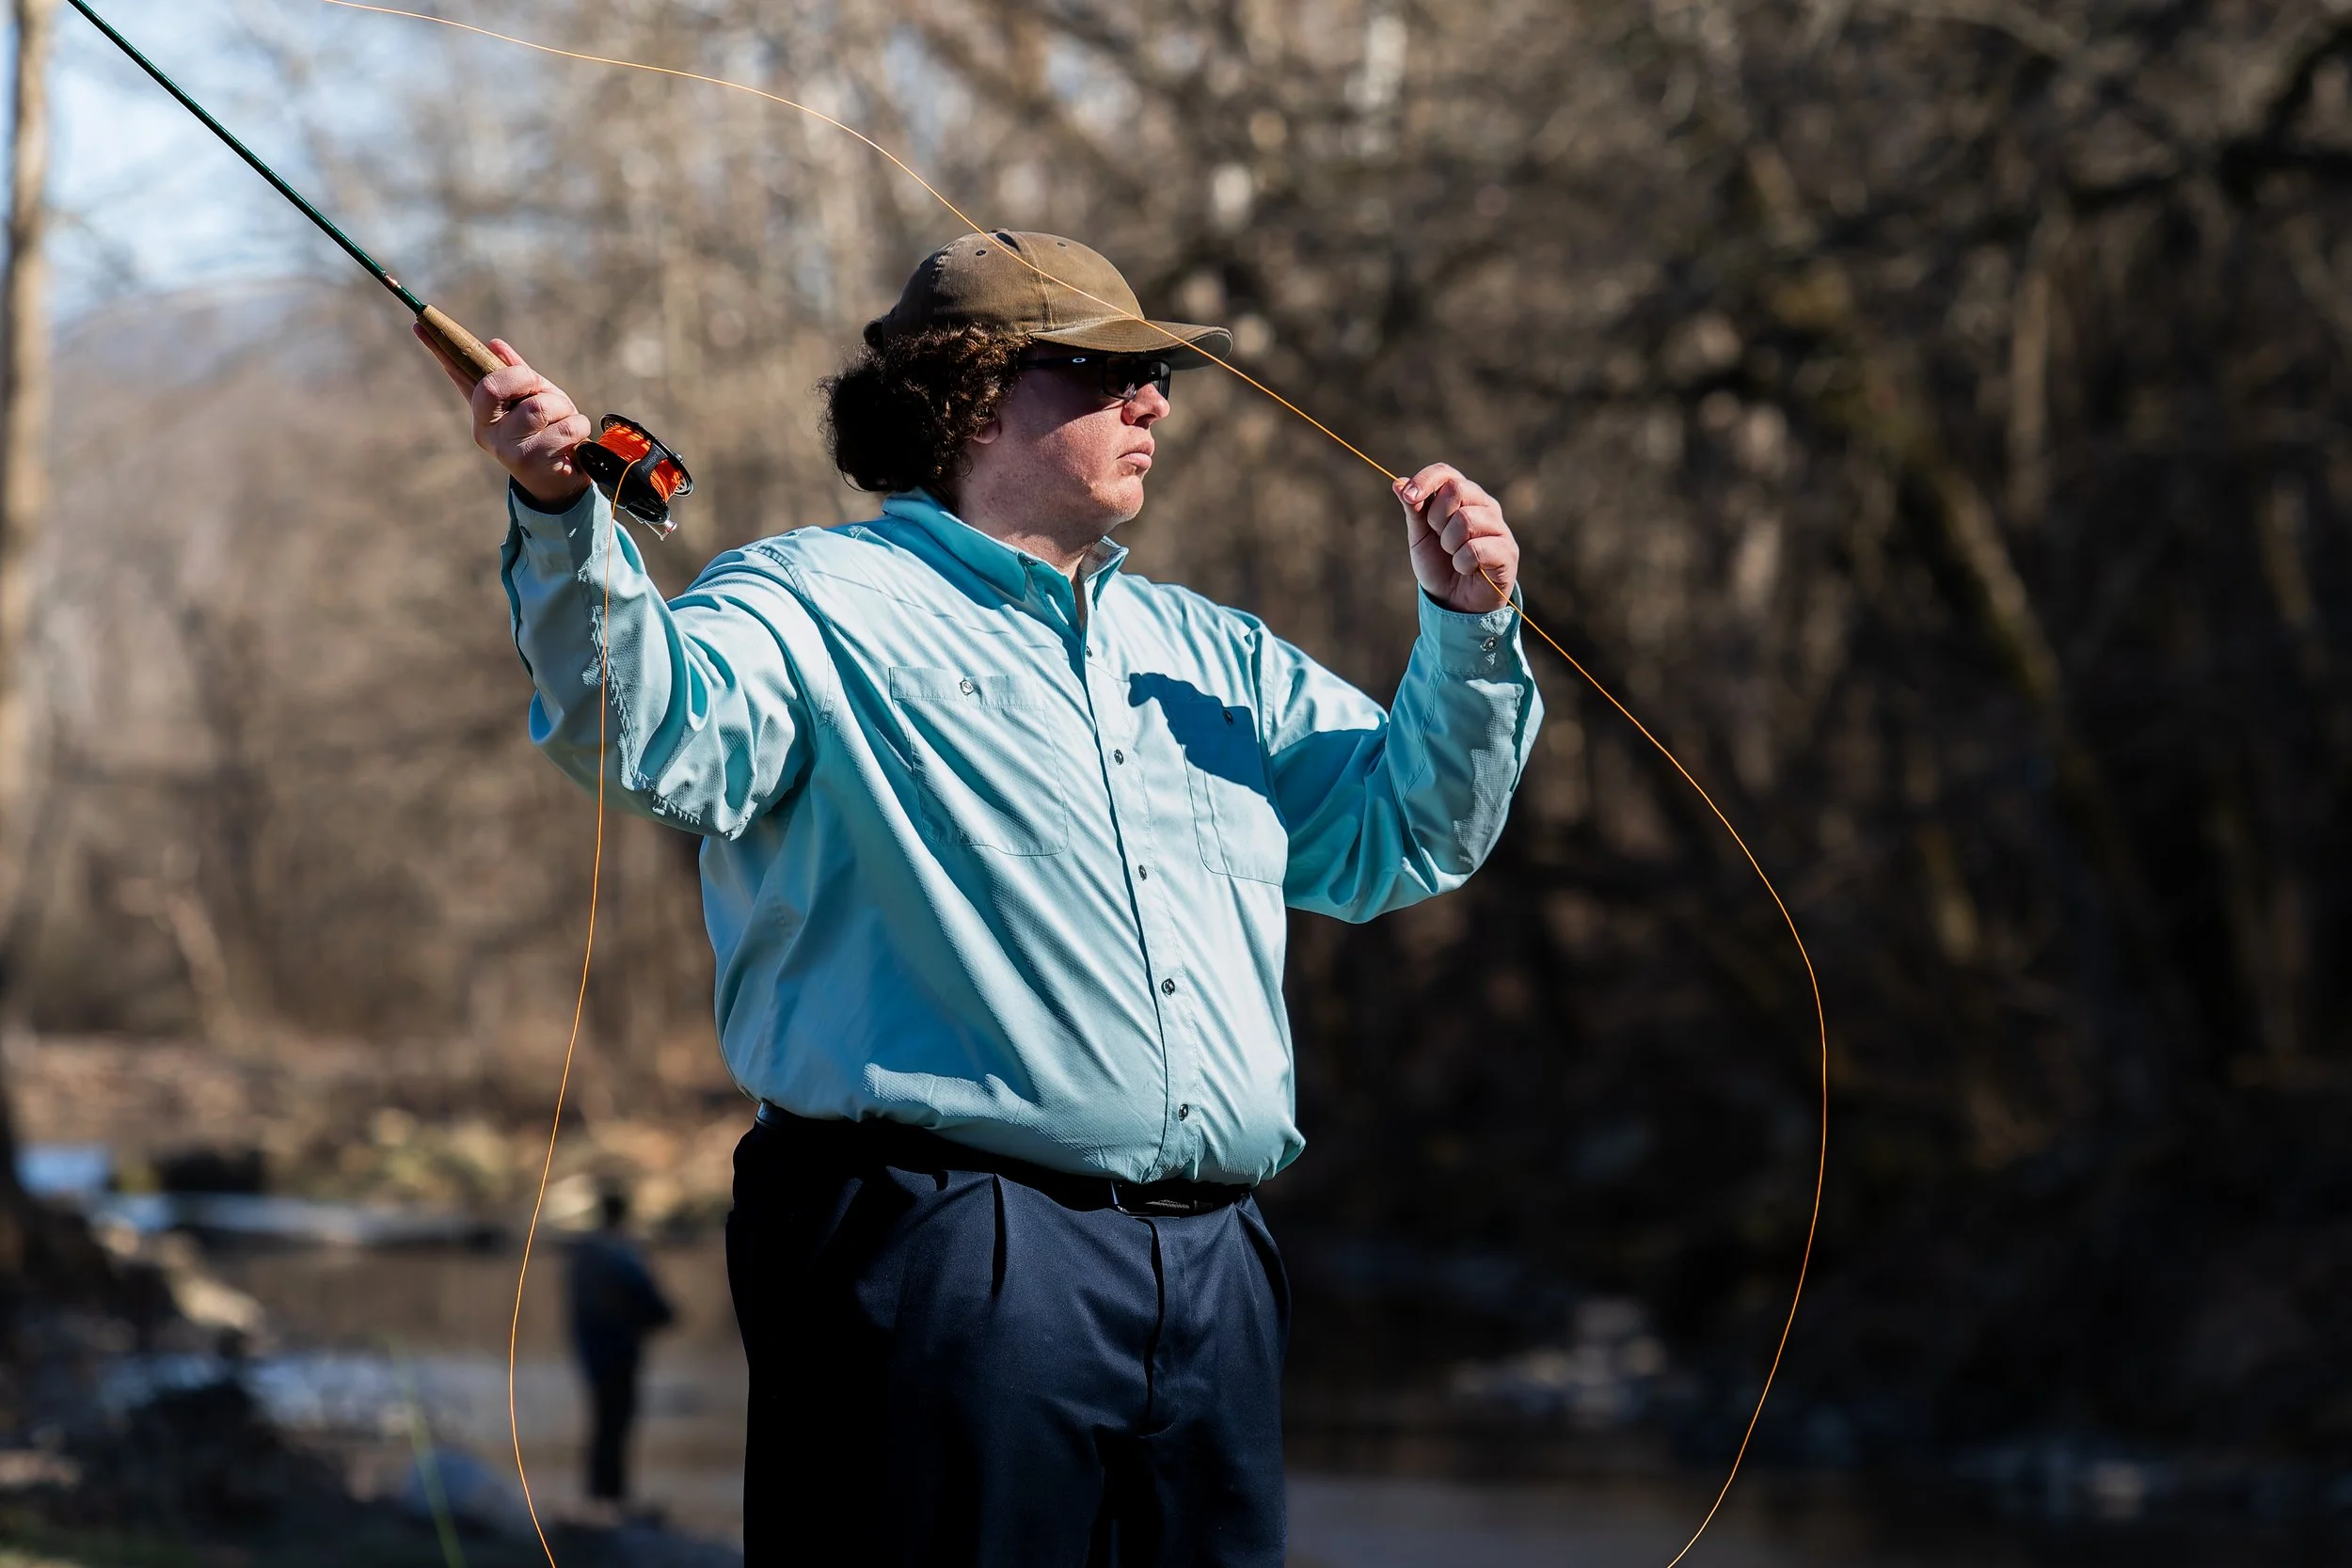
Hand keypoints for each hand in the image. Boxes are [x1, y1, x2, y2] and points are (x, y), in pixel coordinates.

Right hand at [417, 328, 593, 510]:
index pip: (459, 374)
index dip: (440, 350)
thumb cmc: (547, 434)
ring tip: (563, 423)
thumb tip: (495, 344)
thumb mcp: (534, 399)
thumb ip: (517, 375)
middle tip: (539, 388)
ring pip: (538, 407)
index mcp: (483, 411)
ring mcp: (506, 448)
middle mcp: (487, 430)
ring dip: (561, 409)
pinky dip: (577, 427)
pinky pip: (565, 427)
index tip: (420, 324)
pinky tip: (572, 442)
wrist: (561, 483)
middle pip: (493, 386)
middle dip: (525, 379)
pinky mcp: (531, 462)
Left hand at [1395, 463, 1519, 615]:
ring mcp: (1499, 527)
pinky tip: (1466, 569)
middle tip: (1440, 539)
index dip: (1425, 481)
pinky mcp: (1508, 551)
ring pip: (1465, 519)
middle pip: (1456, 489)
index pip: (1446, 472)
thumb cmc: (1439, 566)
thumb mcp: (1420, 537)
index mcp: (1463, 497)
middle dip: (1437, 518)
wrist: (1456, 603)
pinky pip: (1475, 548)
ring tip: (1453, 556)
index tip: (1409, 497)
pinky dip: (1462, 562)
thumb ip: (1413, 510)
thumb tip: (1397, 483)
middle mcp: (1485, 506)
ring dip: (1449, 544)